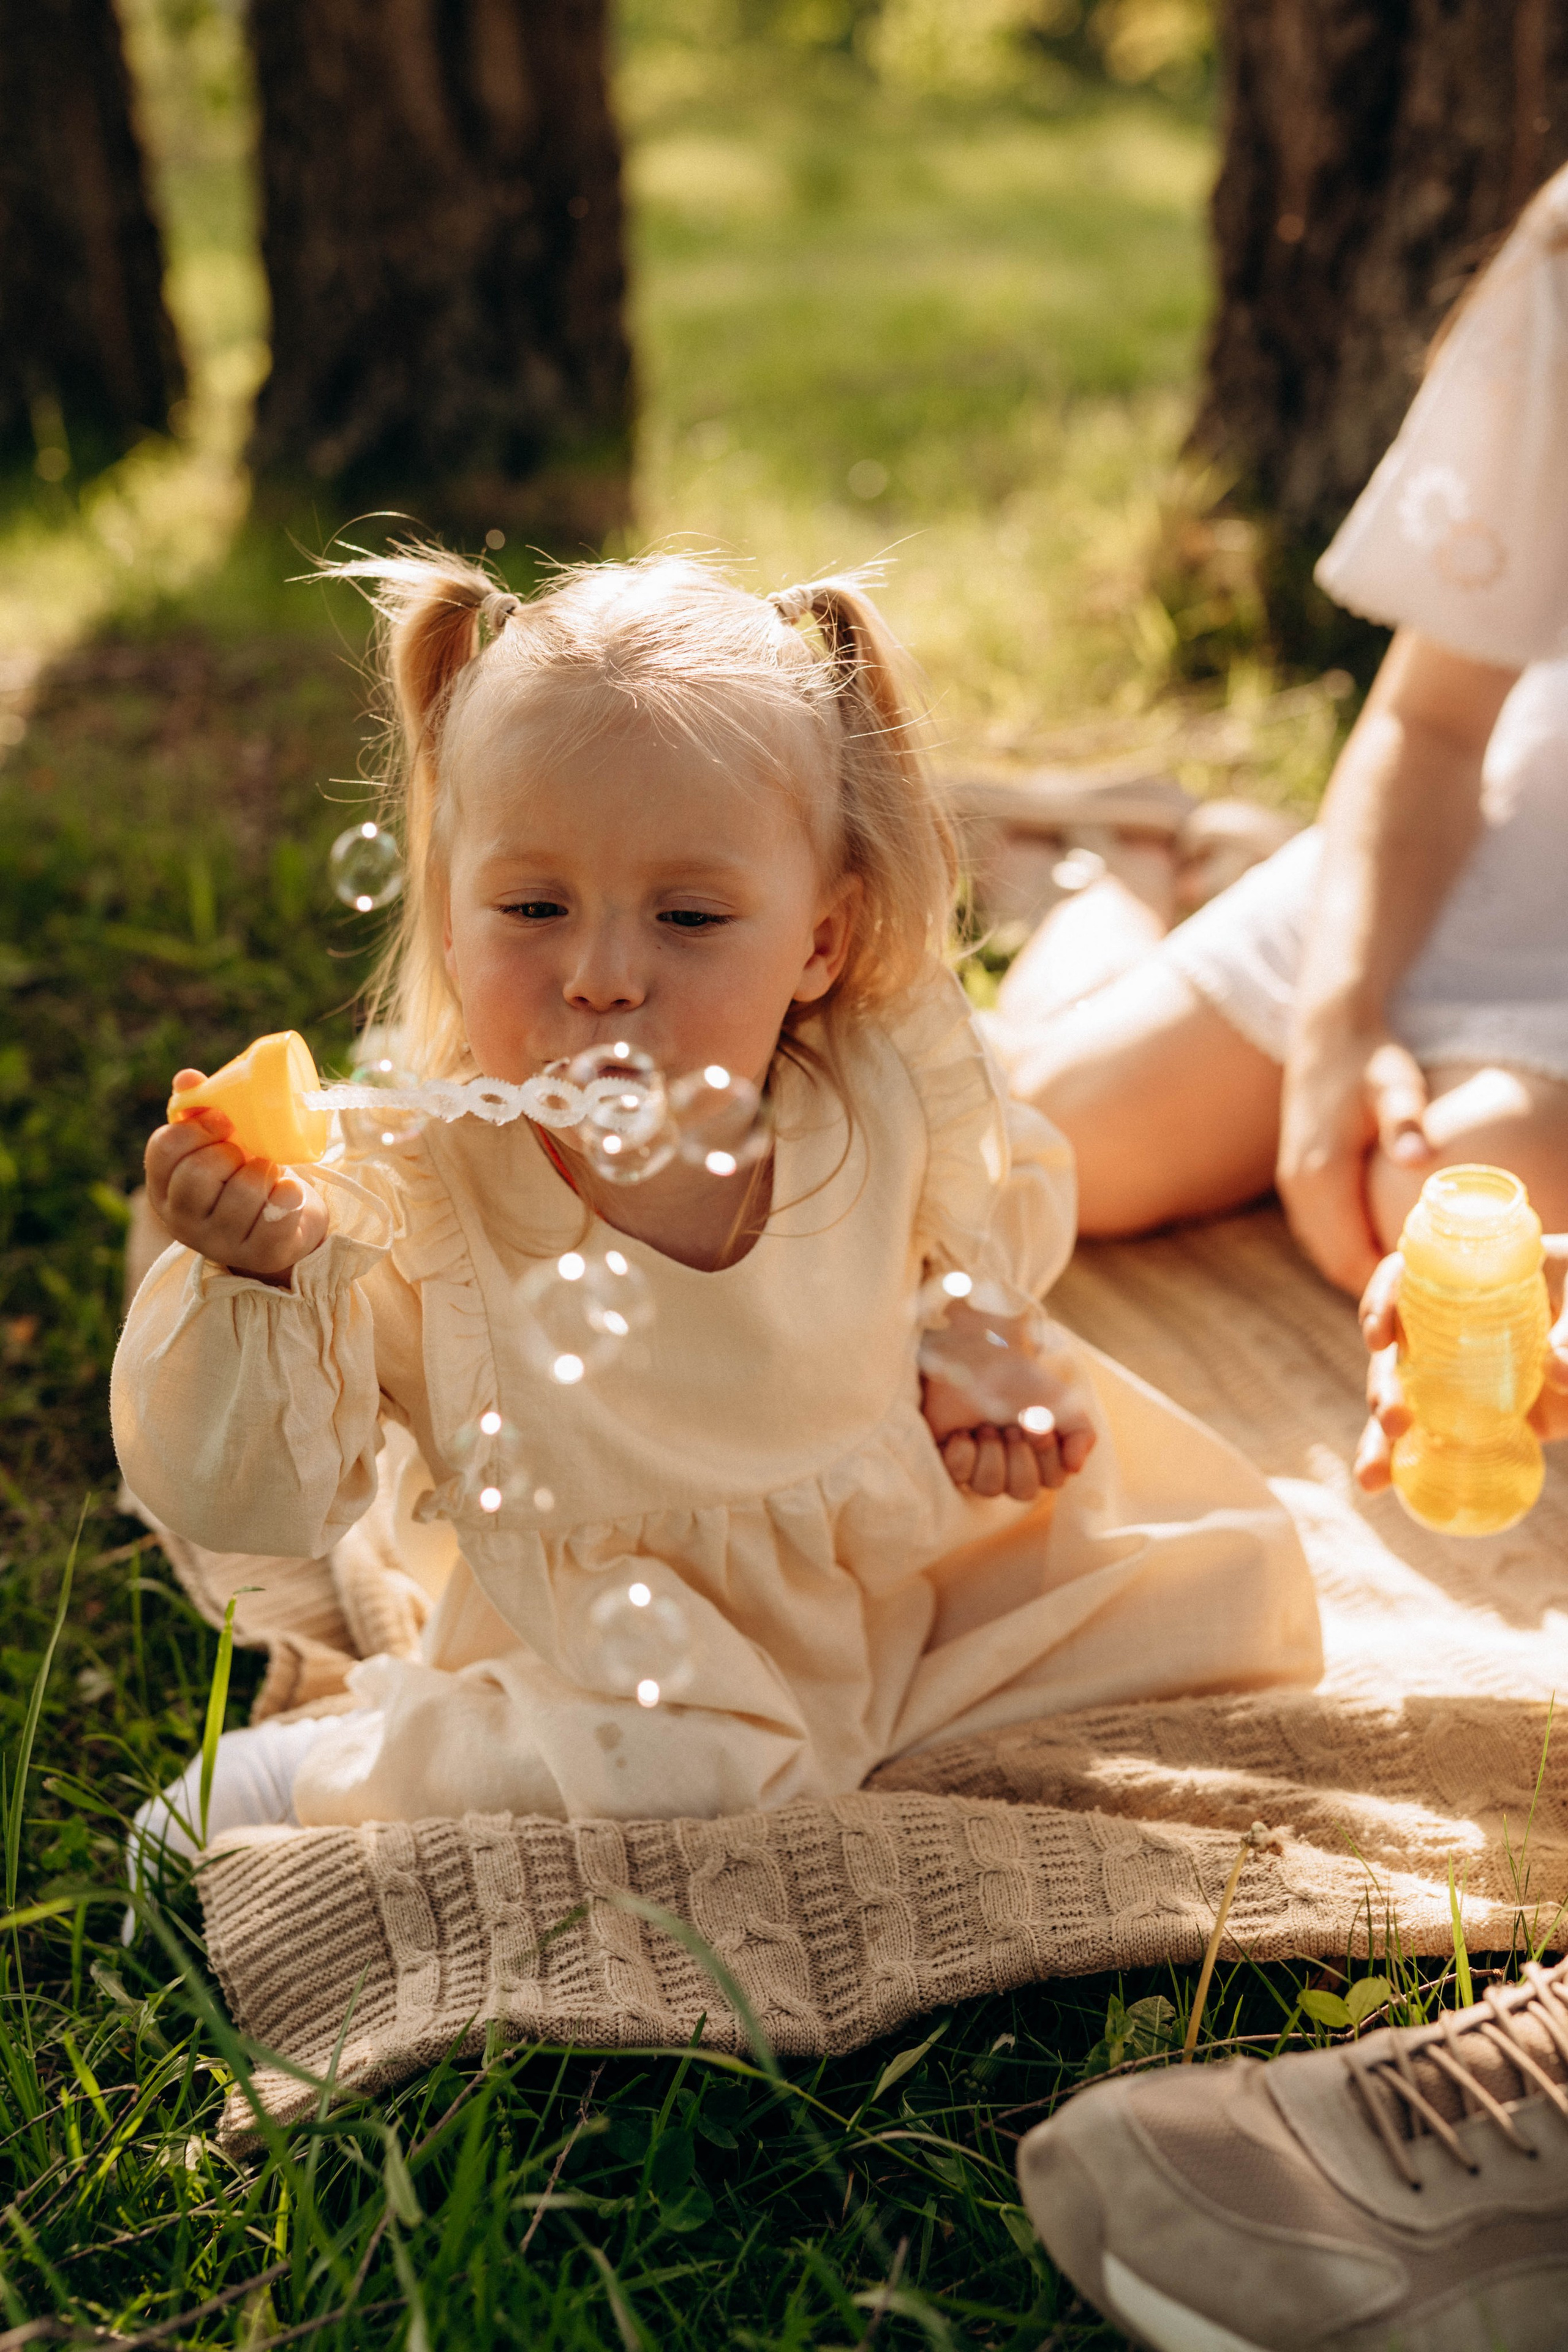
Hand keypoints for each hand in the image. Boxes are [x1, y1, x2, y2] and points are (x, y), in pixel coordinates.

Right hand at [145, 1071, 327, 1283]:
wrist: (285, 1223)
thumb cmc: (243, 1175)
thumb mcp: (217, 1143)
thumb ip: (200, 1110)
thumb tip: (188, 1078)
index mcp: (163, 1188)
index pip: (165, 1149)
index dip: (196, 1128)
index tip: (224, 1121)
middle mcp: (182, 1221)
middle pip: (200, 1172)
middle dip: (232, 1153)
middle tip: (246, 1153)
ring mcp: (219, 1243)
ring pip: (244, 1191)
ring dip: (265, 1172)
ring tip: (268, 1173)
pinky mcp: (260, 1256)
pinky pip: (277, 1215)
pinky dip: (289, 1196)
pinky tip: (289, 1193)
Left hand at [919, 1298, 1095, 1502]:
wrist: (978, 1355)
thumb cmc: (1022, 1380)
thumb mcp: (1064, 1403)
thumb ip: (1082, 1437)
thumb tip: (1074, 1468)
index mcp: (1041, 1458)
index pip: (1053, 1480)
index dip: (1046, 1453)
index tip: (1037, 1422)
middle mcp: (1011, 1467)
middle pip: (1023, 1492)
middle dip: (1019, 1454)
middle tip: (1010, 1425)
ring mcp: (979, 1466)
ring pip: (990, 1489)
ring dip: (991, 1452)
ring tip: (985, 1426)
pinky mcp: (949, 1461)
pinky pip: (958, 1477)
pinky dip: (963, 1451)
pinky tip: (963, 1433)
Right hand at [1278, 1022, 1432, 1294]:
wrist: (1326, 1035)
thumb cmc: (1367, 1059)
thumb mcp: (1393, 1083)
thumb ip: (1405, 1120)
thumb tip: (1418, 1158)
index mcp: (1319, 1176)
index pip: (1348, 1257)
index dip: (1384, 1282)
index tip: (1428, 1291)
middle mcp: (1299, 1189)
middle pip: (1336, 1264)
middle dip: (1375, 1285)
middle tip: (1427, 1295)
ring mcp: (1294, 1186)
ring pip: (1327, 1252)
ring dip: (1362, 1268)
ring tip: (1412, 1275)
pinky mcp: (1298, 1181)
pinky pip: (1323, 1234)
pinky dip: (1350, 1248)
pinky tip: (1387, 1242)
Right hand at [1354, 1238, 1567, 1491]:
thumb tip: (1552, 1369)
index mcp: (1465, 1283)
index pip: (1406, 1279)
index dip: (1382, 1302)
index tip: (1381, 1340)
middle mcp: (1449, 1328)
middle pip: (1395, 1352)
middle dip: (1381, 1388)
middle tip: (1395, 1419)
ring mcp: (1459, 1376)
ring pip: (1403, 1402)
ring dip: (1379, 1437)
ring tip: (1372, 1476)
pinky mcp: (1476, 1416)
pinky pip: (1435, 1437)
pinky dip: (1408, 1463)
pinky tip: (1385, 1484)